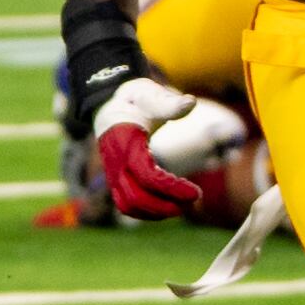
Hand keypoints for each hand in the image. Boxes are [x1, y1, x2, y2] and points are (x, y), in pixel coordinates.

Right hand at [91, 76, 203, 220]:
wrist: (108, 107)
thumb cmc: (133, 100)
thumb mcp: (148, 94)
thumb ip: (168, 102)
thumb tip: (190, 102)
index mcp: (124, 143)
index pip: (146, 176)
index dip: (171, 188)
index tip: (196, 192)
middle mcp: (115, 162)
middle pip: (136, 198)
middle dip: (165, 205)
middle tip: (193, 199)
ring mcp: (113, 174)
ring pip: (129, 205)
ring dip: (156, 211)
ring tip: (182, 205)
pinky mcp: (116, 181)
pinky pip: (127, 205)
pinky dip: (147, 211)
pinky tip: (168, 204)